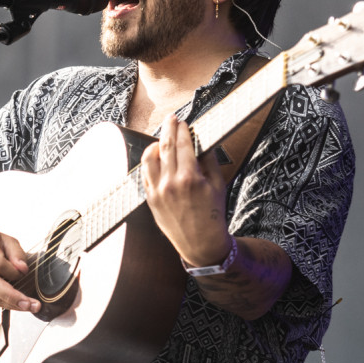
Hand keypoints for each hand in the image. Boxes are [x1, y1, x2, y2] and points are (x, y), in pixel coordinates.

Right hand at [0, 228, 40, 312]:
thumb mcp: (2, 239)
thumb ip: (16, 252)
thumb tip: (23, 269)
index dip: (12, 270)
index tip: (24, 271)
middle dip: (13, 296)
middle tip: (31, 304)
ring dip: (12, 304)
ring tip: (31, 307)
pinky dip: (6, 304)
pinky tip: (18, 305)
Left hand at [141, 115, 232, 267]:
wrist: (201, 244)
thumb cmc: (213, 215)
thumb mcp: (218, 185)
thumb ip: (208, 161)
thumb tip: (200, 142)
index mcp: (190, 178)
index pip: (183, 144)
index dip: (182, 129)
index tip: (183, 121)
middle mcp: (171, 183)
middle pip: (165, 146)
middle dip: (168, 128)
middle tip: (171, 119)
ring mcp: (158, 192)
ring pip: (149, 158)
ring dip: (155, 143)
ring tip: (161, 137)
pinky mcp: (150, 200)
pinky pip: (145, 174)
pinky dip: (149, 161)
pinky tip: (155, 156)